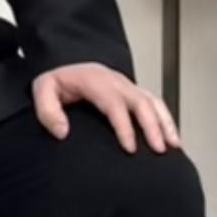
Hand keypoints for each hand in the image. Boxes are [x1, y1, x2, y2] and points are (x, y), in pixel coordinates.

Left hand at [32, 62, 181, 154]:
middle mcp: (115, 81)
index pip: (114, 103)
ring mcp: (127, 85)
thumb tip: (62, 131)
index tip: (130, 149)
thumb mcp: (43, 91)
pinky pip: (155, 102)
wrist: (67, 67)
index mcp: (95, 81)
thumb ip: (48, 111)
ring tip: (174, 145)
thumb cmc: (58, 82)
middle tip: (159, 150)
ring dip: (165, 122)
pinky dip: (167, 119)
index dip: (124, 126)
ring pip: (152, 101)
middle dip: (152, 126)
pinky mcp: (133, 91)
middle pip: (140, 101)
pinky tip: (174, 138)